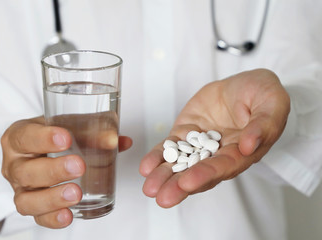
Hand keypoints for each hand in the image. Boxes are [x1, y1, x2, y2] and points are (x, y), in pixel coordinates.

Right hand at [1, 116, 131, 227]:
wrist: (44, 147)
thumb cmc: (56, 133)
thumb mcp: (71, 125)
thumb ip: (92, 130)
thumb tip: (114, 140)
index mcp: (19, 137)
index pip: (24, 137)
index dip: (43, 139)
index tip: (66, 138)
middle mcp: (14, 164)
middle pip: (25, 171)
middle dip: (53, 170)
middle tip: (79, 166)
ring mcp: (20, 188)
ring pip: (26, 200)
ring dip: (52, 199)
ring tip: (76, 194)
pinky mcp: (30, 205)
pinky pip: (36, 217)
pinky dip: (52, 218)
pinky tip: (68, 215)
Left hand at [139, 69, 289, 207]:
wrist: (242, 84)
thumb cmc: (262, 93)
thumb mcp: (273, 102)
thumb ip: (264, 124)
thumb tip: (250, 145)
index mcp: (243, 152)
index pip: (224, 167)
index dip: (206, 175)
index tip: (188, 182)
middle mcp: (220, 154)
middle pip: (199, 173)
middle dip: (180, 186)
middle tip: (163, 197)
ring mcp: (200, 145)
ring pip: (181, 164)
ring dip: (165, 176)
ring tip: (150, 187)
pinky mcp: (185, 134)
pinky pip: (170, 147)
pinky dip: (158, 156)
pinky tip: (147, 167)